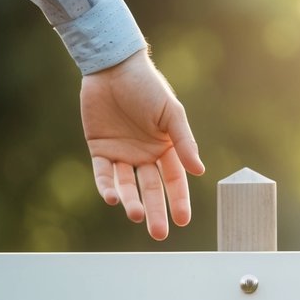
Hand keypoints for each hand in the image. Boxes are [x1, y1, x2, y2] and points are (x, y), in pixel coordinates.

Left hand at [80, 49, 204, 239]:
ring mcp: (122, 153)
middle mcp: (145, 154)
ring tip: (136, 215)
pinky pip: (103, 173)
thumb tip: (200, 171)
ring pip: (127, 185)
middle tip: (158, 233)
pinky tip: (112, 198)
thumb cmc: (147, 86)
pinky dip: (107, 186)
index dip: (179, 200)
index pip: (174, 179)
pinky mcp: (99, 148)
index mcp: (166, 147)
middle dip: (156, 210)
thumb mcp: (171, 112)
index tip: (183, 220)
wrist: (113, 66)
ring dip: (131, 201)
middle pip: (151, 188)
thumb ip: (184, 141)